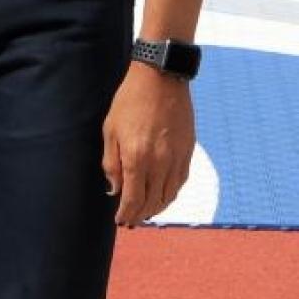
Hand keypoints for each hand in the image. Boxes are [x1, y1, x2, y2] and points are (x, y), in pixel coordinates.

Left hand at [102, 61, 194, 226]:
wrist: (160, 78)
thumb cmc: (130, 101)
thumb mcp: (110, 129)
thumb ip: (111, 163)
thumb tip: (114, 190)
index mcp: (136, 157)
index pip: (133, 199)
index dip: (126, 214)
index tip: (120, 221)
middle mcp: (159, 163)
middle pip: (151, 202)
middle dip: (140, 215)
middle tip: (131, 220)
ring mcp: (176, 158)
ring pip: (168, 196)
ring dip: (156, 208)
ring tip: (146, 212)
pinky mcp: (188, 151)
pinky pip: (180, 182)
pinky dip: (170, 194)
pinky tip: (162, 195)